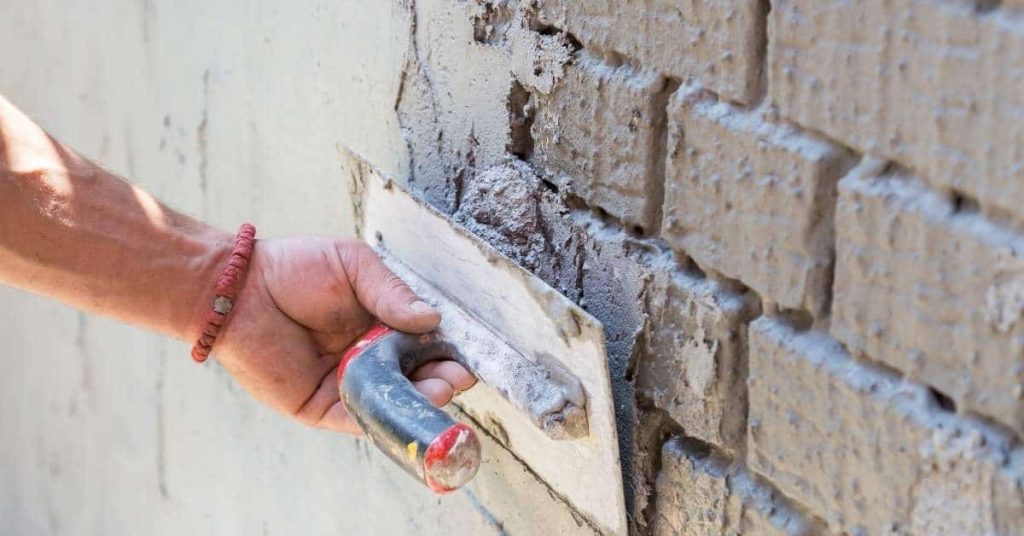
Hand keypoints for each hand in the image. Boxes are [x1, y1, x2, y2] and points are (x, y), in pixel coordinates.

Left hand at [211, 237, 475, 433]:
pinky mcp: (320, 407)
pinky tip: (404, 411)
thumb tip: (433, 318)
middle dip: (440, 380)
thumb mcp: (354, 267)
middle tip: (455, 376)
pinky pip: (357, 420)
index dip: (446, 352)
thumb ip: (392, 293)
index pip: (425, 345)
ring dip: (418, 401)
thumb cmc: (295, 269)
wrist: (240, 289)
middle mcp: (369, 358)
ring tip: (439, 391)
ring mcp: (346, 384)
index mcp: (381, 325)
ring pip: (391, 402)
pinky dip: (382, 421)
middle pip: (415, 378)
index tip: (464, 354)